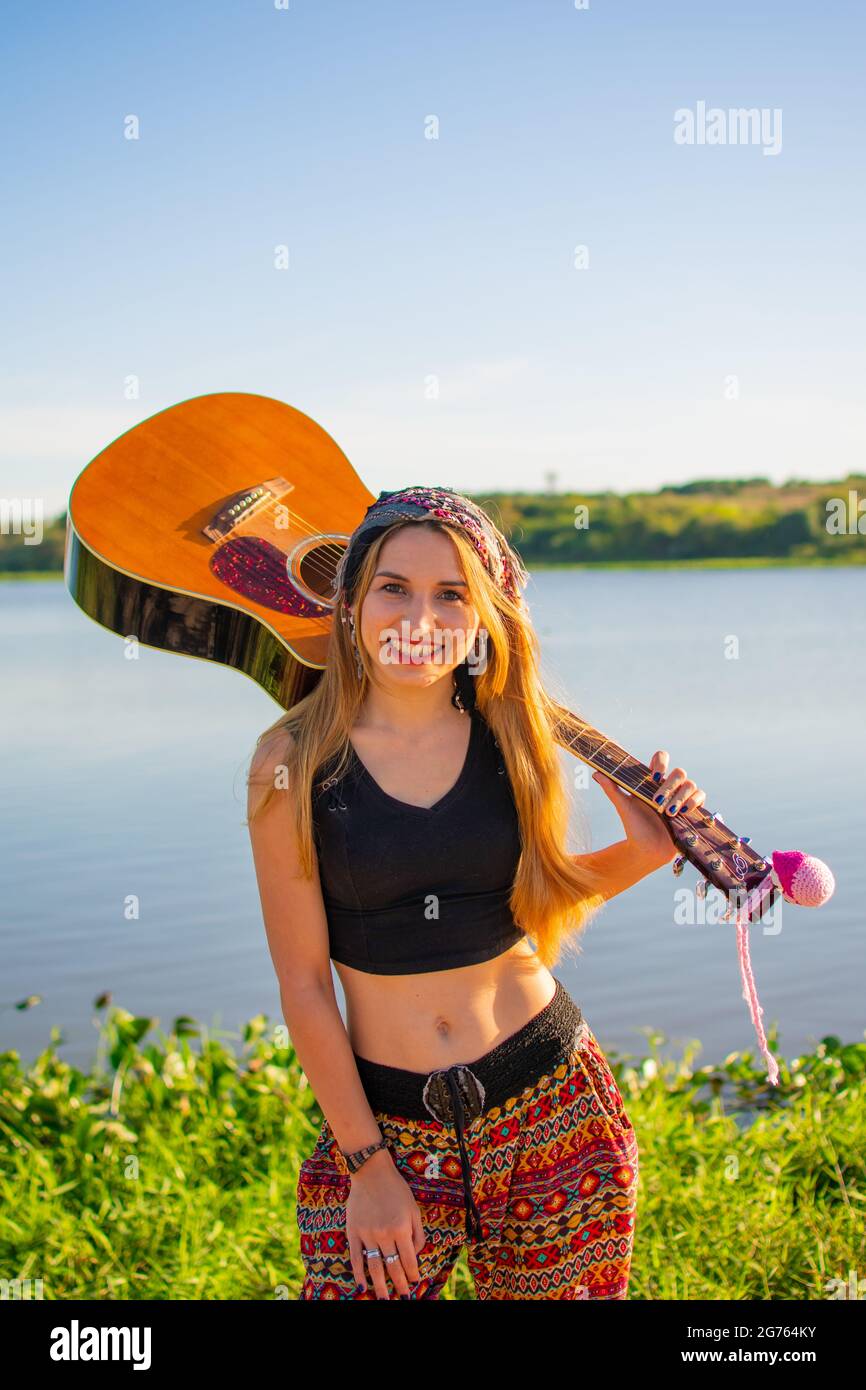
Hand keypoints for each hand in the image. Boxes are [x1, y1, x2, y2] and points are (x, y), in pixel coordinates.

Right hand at [347, 1148, 426, 1298]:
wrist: (371, 1172)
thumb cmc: (396, 1189)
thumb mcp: (414, 1208)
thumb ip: (418, 1233)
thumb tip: (416, 1255)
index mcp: (402, 1228)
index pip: (409, 1260)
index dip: (413, 1274)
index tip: (415, 1283)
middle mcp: (385, 1234)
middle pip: (393, 1267)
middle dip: (400, 1285)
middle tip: (404, 1297)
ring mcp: (367, 1234)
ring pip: (375, 1267)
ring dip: (380, 1287)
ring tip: (384, 1299)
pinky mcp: (353, 1232)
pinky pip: (355, 1258)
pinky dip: (358, 1275)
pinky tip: (362, 1287)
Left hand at [592, 749, 707, 870]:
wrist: (647, 850)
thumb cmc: (634, 827)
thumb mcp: (624, 807)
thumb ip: (612, 789)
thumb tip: (596, 773)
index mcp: (653, 781)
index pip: (661, 758)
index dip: (661, 762)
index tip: (654, 776)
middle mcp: (669, 786)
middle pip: (679, 772)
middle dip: (669, 786)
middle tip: (657, 802)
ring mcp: (682, 797)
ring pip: (691, 784)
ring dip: (681, 796)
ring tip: (668, 812)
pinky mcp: (692, 809)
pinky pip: (701, 797)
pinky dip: (694, 802)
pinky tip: (682, 812)